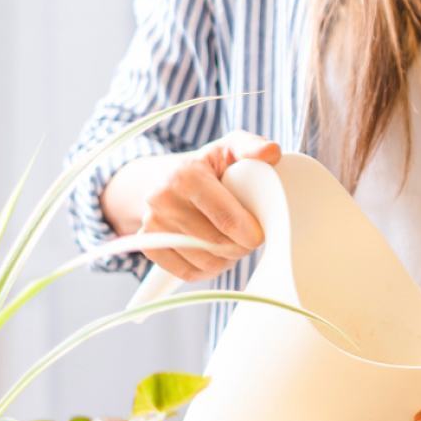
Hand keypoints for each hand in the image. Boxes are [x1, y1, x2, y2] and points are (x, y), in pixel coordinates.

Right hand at [102, 130, 281, 281]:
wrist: (169, 179)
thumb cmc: (209, 167)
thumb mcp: (229, 148)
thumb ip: (252, 147)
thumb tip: (272, 152)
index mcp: (186, 175)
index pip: (228, 220)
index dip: (251, 234)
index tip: (258, 232)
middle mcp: (162, 198)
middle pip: (219, 245)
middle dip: (241, 246)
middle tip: (246, 236)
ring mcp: (152, 222)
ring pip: (206, 262)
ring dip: (227, 260)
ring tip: (230, 242)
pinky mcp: (148, 244)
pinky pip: (188, 273)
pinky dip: (208, 270)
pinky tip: (213, 254)